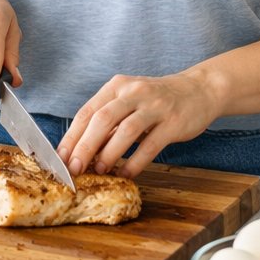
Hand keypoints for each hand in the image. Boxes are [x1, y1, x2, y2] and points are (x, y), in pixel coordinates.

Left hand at [57, 72, 218, 178]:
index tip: (60, 158)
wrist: (199, 90)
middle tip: (74, 169)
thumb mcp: (129, 101)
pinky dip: (136, 162)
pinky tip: (126, 173)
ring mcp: (155, 105)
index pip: (87, 111)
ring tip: (100, 170)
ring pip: (125, 130)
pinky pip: (151, 144)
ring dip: (109, 154)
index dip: (72, 136)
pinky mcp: (173, 121)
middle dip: (85, 146)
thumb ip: (108, 122)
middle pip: (102, 119)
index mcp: (117, 85)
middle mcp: (134, 92)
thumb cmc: (157, 101)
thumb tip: (81, 152)